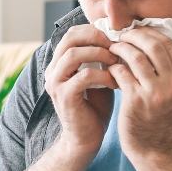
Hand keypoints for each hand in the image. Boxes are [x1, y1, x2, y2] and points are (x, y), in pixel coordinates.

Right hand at [43, 24, 118, 160]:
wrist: (85, 139)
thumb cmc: (95, 108)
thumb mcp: (98, 77)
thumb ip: (100, 59)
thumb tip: (118, 39)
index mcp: (59, 63)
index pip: (72, 33)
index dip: (94, 31)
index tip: (114, 38)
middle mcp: (53, 70)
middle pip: (69, 38)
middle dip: (96, 37)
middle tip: (116, 46)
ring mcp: (55, 83)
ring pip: (74, 54)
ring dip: (99, 54)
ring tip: (116, 62)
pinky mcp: (64, 96)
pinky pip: (84, 76)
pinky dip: (103, 75)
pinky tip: (115, 82)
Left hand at [109, 28, 171, 162]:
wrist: (153, 146)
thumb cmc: (158, 115)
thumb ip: (165, 68)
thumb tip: (149, 38)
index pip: (167, 43)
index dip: (149, 32)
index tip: (135, 31)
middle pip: (153, 45)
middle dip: (134, 36)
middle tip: (121, 36)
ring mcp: (155, 93)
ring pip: (135, 57)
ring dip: (121, 48)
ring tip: (112, 48)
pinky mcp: (136, 100)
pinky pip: (121, 72)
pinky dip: (113, 66)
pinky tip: (109, 67)